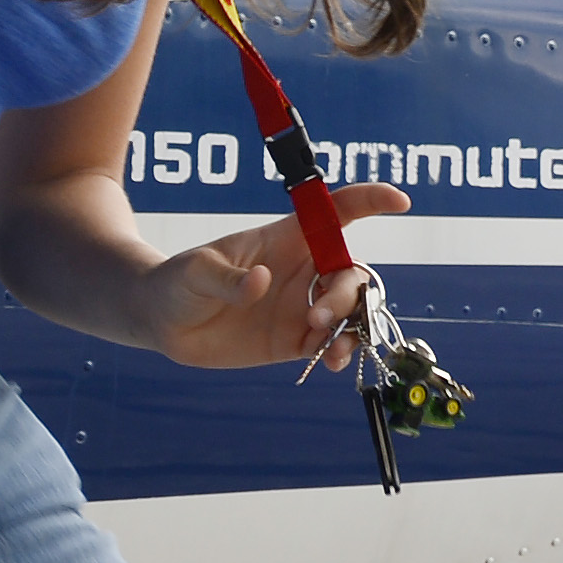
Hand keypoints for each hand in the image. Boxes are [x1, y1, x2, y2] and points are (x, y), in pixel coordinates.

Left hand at [136, 184, 410, 368]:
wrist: (162, 322)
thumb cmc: (177, 282)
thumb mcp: (195, 273)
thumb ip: (228, 278)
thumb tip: (260, 283)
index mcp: (287, 238)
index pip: (338, 211)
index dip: (371, 201)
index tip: (400, 202)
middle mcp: (303, 270)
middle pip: (352, 272)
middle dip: (347, 294)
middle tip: (316, 317)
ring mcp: (303, 304)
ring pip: (353, 309)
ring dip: (353, 325)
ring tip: (330, 348)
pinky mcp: (296, 338)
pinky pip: (333, 342)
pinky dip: (342, 351)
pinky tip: (334, 362)